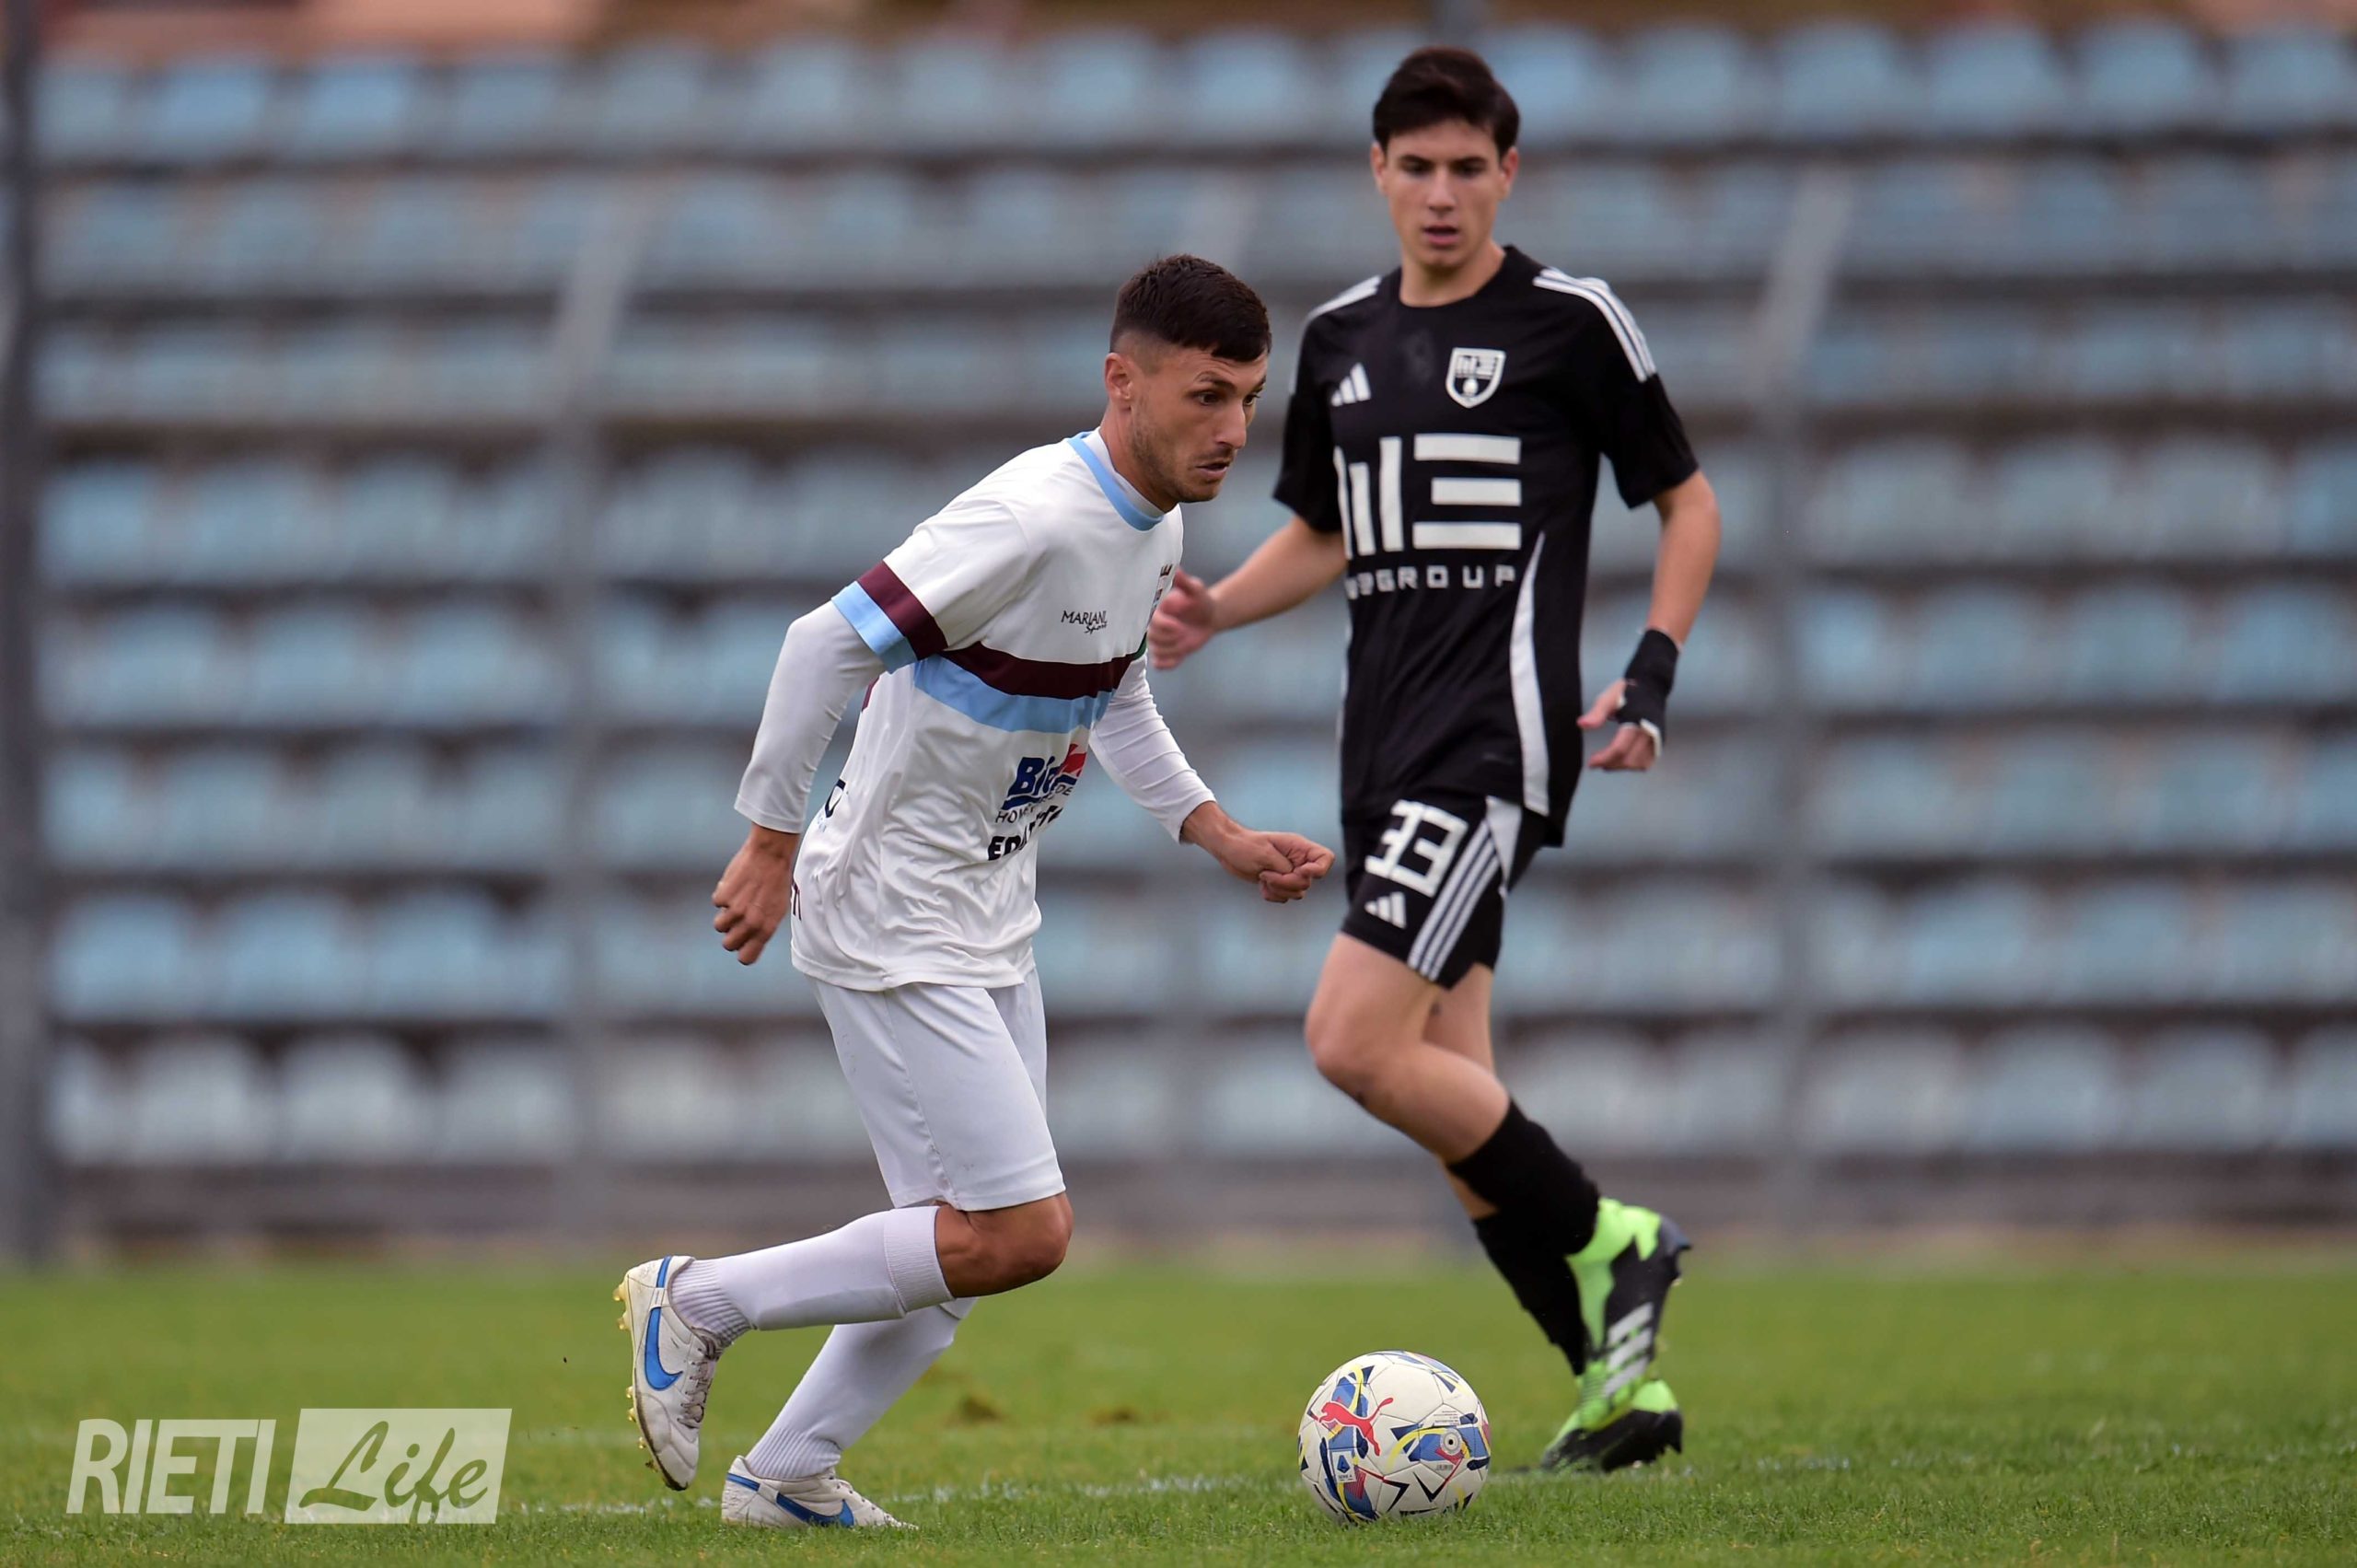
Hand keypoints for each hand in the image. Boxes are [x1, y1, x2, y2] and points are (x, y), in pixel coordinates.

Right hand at [712, 825, 797, 965]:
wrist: (770, 855)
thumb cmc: (776, 881)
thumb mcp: (778, 908)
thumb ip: (763, 926)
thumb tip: (750, 939)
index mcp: (767, 928)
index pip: (747, 957)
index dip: (742, 952)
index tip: (742, 945)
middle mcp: (751, 922)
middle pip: (728, 944)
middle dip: (730, 935)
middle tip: (736, 921)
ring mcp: (736, 910)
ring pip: (719, 926)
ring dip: (725, 916)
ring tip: (736, 901)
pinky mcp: (723, 896)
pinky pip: (717, 903)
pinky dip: (723, 895)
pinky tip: (735, 885)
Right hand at [1148, 569, 1218, 670]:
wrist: (1210, 616)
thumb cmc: (1201, 601)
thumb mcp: (1195, 589)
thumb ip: (1185, 582)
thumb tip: (1177, 570)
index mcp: (1160, 611)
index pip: (1154, 622)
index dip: (1166, 627)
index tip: (1180, 627)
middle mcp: (1157, 626)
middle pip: (1153, 639)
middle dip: (1170, 640)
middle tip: (1185, 634)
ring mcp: (1162, 640)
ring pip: (1157, 652)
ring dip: (1173, 651)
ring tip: (1185, 643)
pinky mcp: (1168, 652)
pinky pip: (1160, 664)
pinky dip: (1167, 663)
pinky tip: (1178, 657)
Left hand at [1250, 832, 1337, 903]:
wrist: (1229, 850)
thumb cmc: (1245, 846)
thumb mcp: (1265, 855)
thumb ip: (1285, 868)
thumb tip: (1296, 878)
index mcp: (1299, 847)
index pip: (1325, 858)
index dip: (1318, 870)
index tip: (1299, 872)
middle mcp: (1298, 860)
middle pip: (1307, 882)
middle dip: (1286, 883)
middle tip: (1266, 874)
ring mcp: (1290, 873)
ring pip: (1297, 893)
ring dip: (1278, 889)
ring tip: (1262, 877)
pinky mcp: (1280, 883)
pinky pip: (1285, 898)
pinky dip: (1272, 895)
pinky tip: (1261, 884)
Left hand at [1578, 679, 1658, 771]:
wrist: (1650, 689)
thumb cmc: (1627, 693)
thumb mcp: (1609, 698)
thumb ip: (1597, 713)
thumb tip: (1581, 724)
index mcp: (1637, 720)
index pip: (1620, 748)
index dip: (1604, 758)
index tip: (1591, 762)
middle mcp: (1650, 732)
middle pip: (1629, 759)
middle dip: (1610, 764)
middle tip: (1596, 762)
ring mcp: (1658, 739)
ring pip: (1639, 764)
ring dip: (1621, 766)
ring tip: (1608, 762)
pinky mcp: (1660, 743)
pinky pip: (1647, 762)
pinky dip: (1633, 765)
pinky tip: (1622, 760)